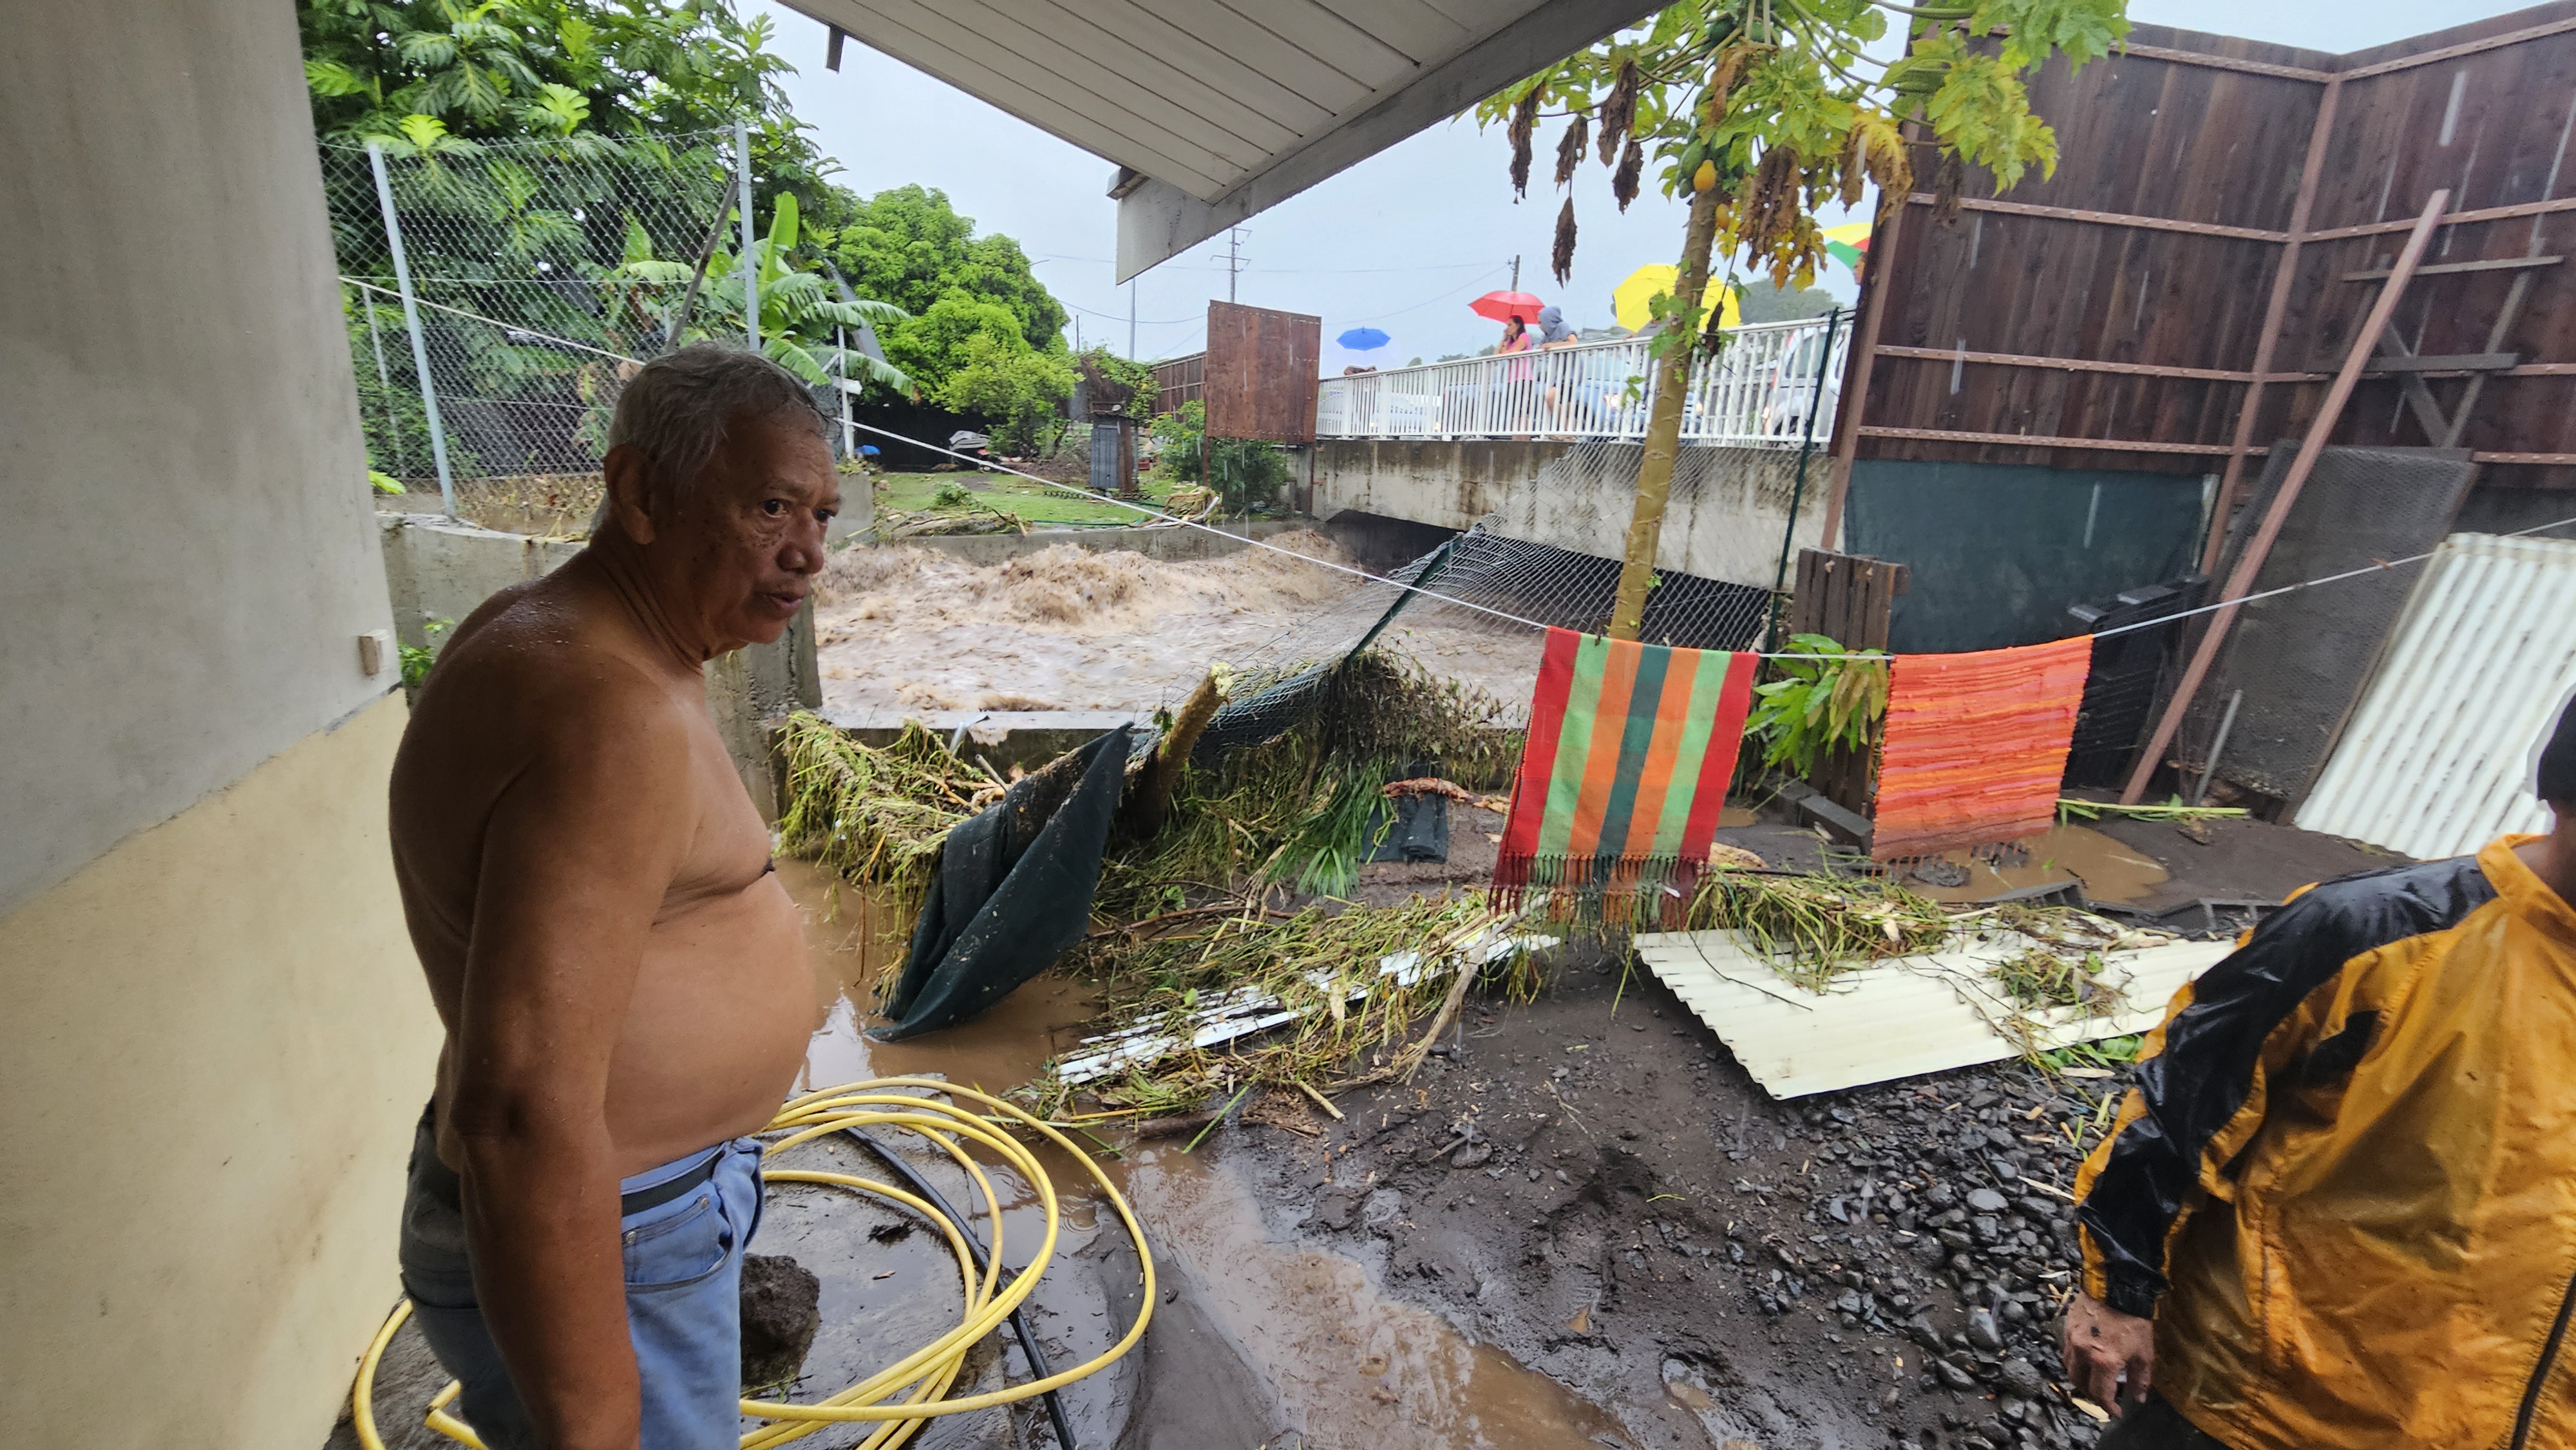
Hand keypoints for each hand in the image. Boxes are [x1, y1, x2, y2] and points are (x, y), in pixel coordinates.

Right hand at [2060, 1291, 2154, 1414]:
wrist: (2115, 1286)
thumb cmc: (2133, 1320)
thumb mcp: (2144, 1352)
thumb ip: (2140, 1378)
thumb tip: (2138, 1398)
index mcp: (2104, 1361)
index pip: (2101, 1394)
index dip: (2109, 1407)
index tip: (2116, 1412)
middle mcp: (2083, 1354)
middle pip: (2080, 1384)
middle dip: (2092, 1394)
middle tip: (2105, 1395)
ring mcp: (2072, 1340)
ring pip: (2070, 1369)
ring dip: (2081, 1379)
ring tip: (2093, 1379)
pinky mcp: (2067, 1328)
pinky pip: (2066, 1352)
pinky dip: (2075, 1362)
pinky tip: (2085, 1358)